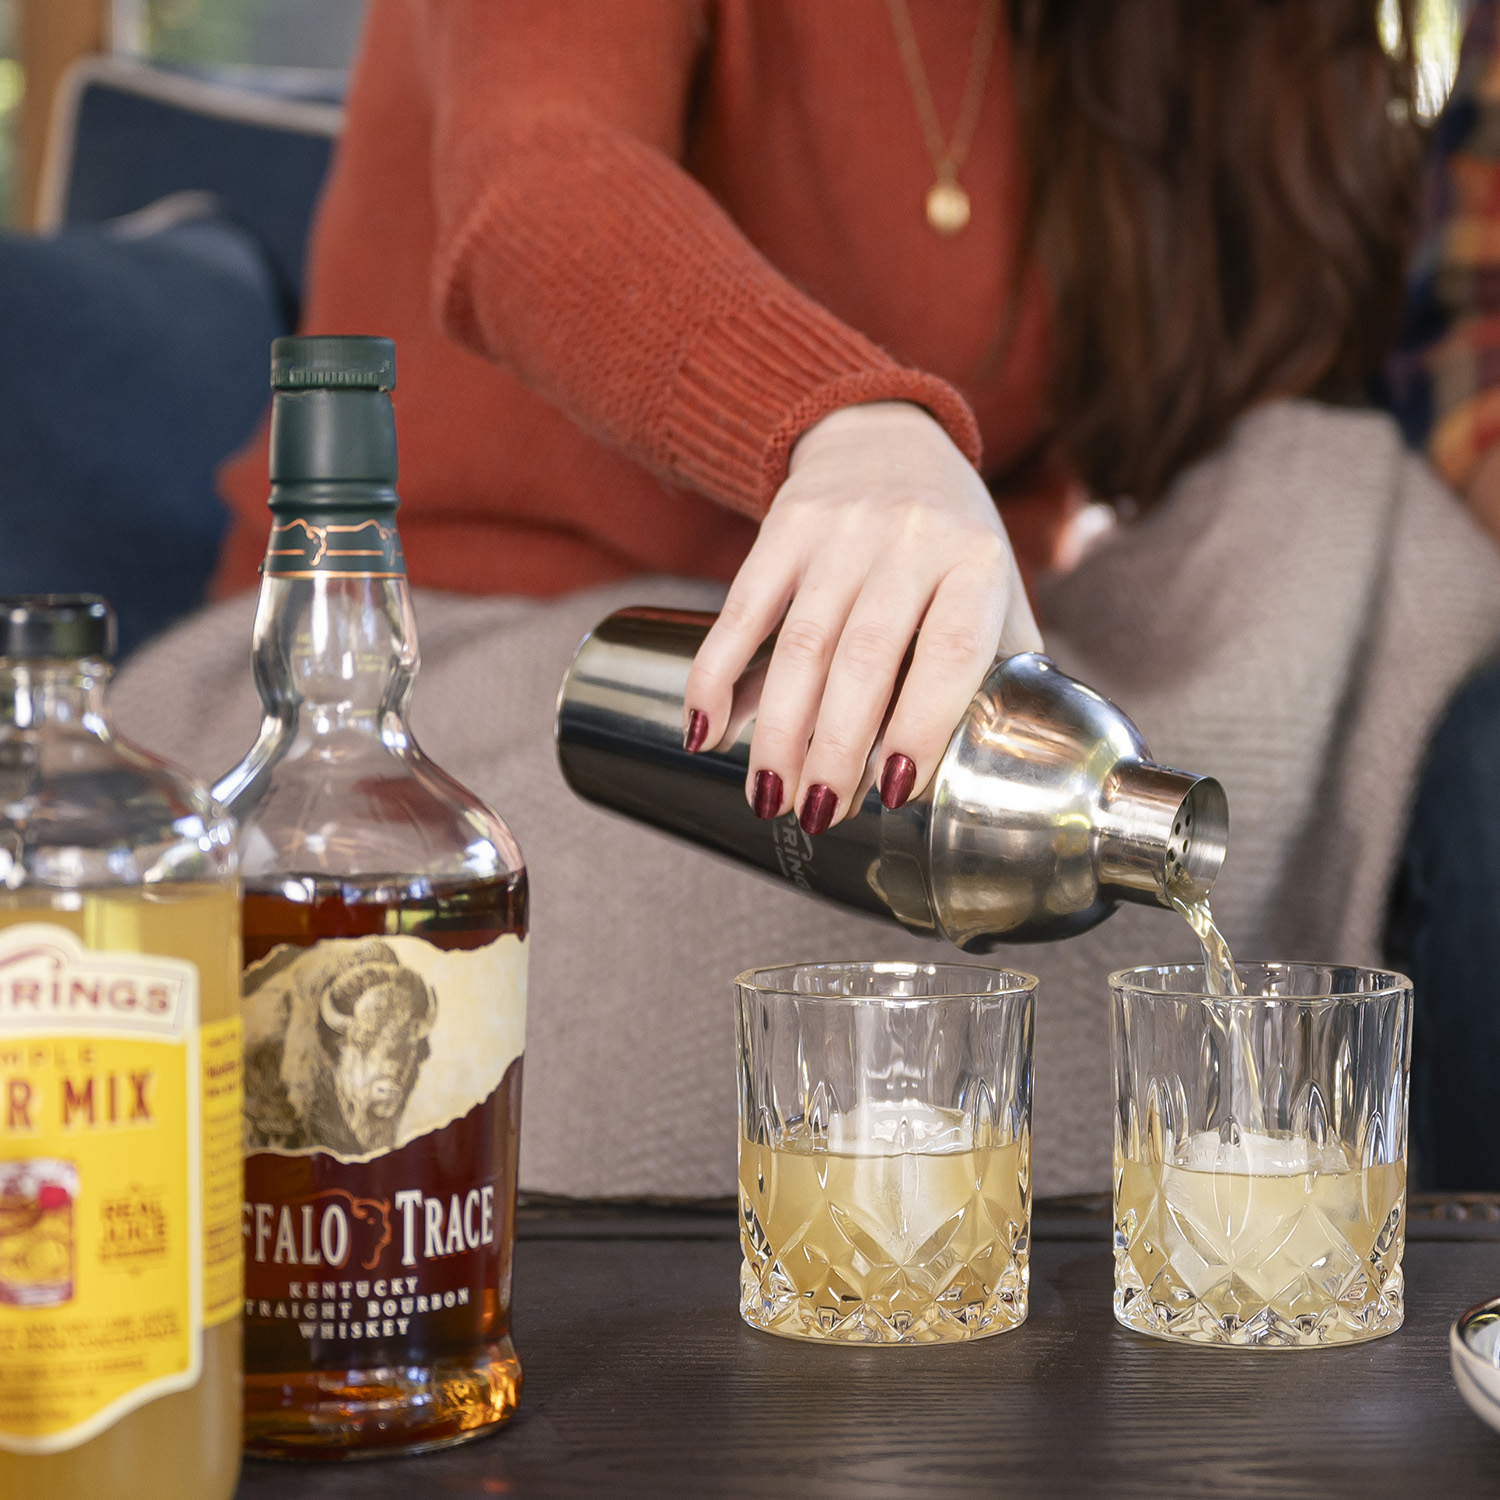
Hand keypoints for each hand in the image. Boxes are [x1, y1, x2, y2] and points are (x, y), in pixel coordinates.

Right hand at [682, 401, 1042, 831]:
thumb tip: (996, 767)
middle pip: (864, 659)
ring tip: (769, 796)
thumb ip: (1003, 668)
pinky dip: (716, 673)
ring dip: (777, 730)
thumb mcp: (996, 589)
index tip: (897, 791)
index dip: (920, 726)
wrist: (883, 437)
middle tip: (819, 815)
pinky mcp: (782, 528)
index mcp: (975, 562)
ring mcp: (841, 531)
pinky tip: (706, 729)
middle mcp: (909, 540)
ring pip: (800, 645)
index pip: (947, 653)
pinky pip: (741, 609)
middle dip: (836, 749)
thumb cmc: (950, 541)